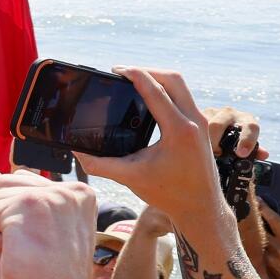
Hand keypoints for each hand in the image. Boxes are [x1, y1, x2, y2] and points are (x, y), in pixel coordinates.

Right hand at [74, 69, 237, 234]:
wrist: (201, 208)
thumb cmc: (169, 194)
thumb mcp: (130, 177)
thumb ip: (100, 164)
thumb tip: (77, 153)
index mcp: (178, 130)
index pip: (155, 90)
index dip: (134, 75)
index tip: (116, 70)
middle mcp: (194, 121)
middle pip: (173, 79)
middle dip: (147, 71)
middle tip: (124, 73)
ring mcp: (200, 122)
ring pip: (181, 85)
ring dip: (158, 78)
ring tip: (134, 81)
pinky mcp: (201, 127)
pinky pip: (184, 97)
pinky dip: (166, 90)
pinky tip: (149, 98)